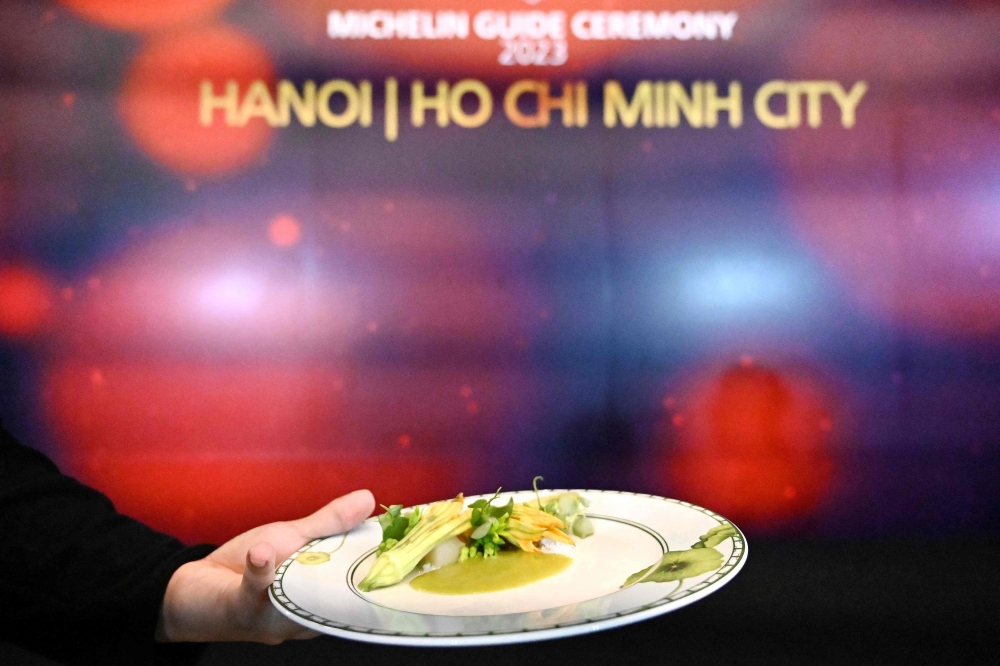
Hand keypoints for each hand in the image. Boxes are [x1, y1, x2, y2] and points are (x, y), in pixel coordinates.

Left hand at [156, 489, 374, 643]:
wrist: (197, 590)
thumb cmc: (249, 565)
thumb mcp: (294, 537)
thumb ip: (332, 523)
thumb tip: (369, 498)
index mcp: (325, 597)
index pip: (362, 583)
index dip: (387, 565)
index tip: (410, 543)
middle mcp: (306, 615)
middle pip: (339, 594)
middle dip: (360, 574)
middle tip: (384, 552)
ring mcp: (276, 617)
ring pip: (299, 595)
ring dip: (303, 572)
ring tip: (319, 546)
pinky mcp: (244, 611)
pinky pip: (256, 592)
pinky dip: (261, 570)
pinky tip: (263, 552)